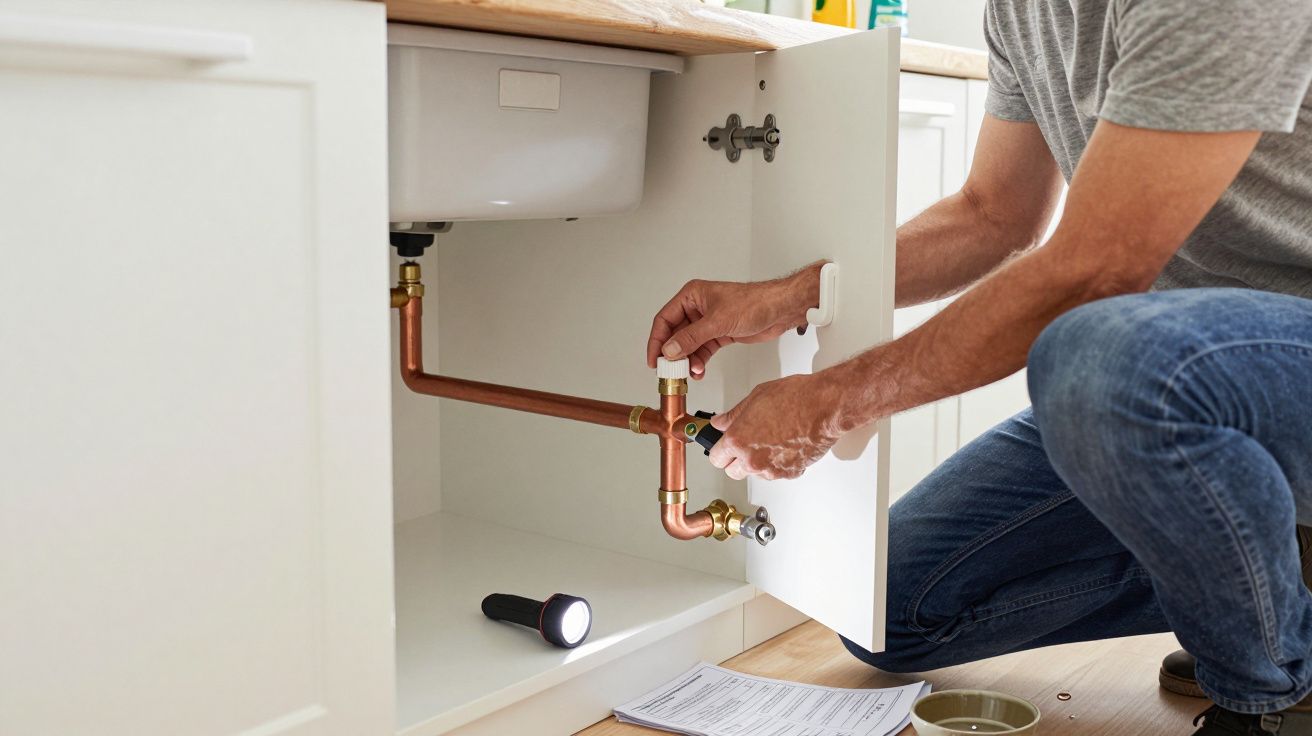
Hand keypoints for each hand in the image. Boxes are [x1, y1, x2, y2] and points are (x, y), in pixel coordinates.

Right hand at [646, 262, 824, 378]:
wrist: (780, 310)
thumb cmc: (755, 302)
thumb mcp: (718, 321)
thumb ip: (691, 337)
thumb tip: (670, 350)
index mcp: (692, 296)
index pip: (664, 319)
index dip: (657, 340)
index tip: (654, 359)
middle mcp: (697, 308)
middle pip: (675, 334)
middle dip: (673, 354)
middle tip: (670, 370)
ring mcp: (708, 322)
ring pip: (689, 345)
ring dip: (688, 361)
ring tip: (690, 373)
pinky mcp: (719, 333)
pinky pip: (703, 350)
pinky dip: (700, 361)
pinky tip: (700, 370)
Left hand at [708, 372, 844, 480]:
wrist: (824, 406)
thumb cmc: (794, 398)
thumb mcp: (755, 398)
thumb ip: (734, 415)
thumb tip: (721, 422)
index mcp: (738, 441)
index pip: (716, 458)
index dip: (719, 451)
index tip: (722, 447)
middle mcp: (753, 460)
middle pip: (733, 472)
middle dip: (735, 460)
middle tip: (744, 445)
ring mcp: (772, 470)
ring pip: (756, 474)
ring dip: (758, 462)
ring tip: (770, 440)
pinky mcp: (790, 473)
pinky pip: (777, 473)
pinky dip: (778, 463)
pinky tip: (784, 445)